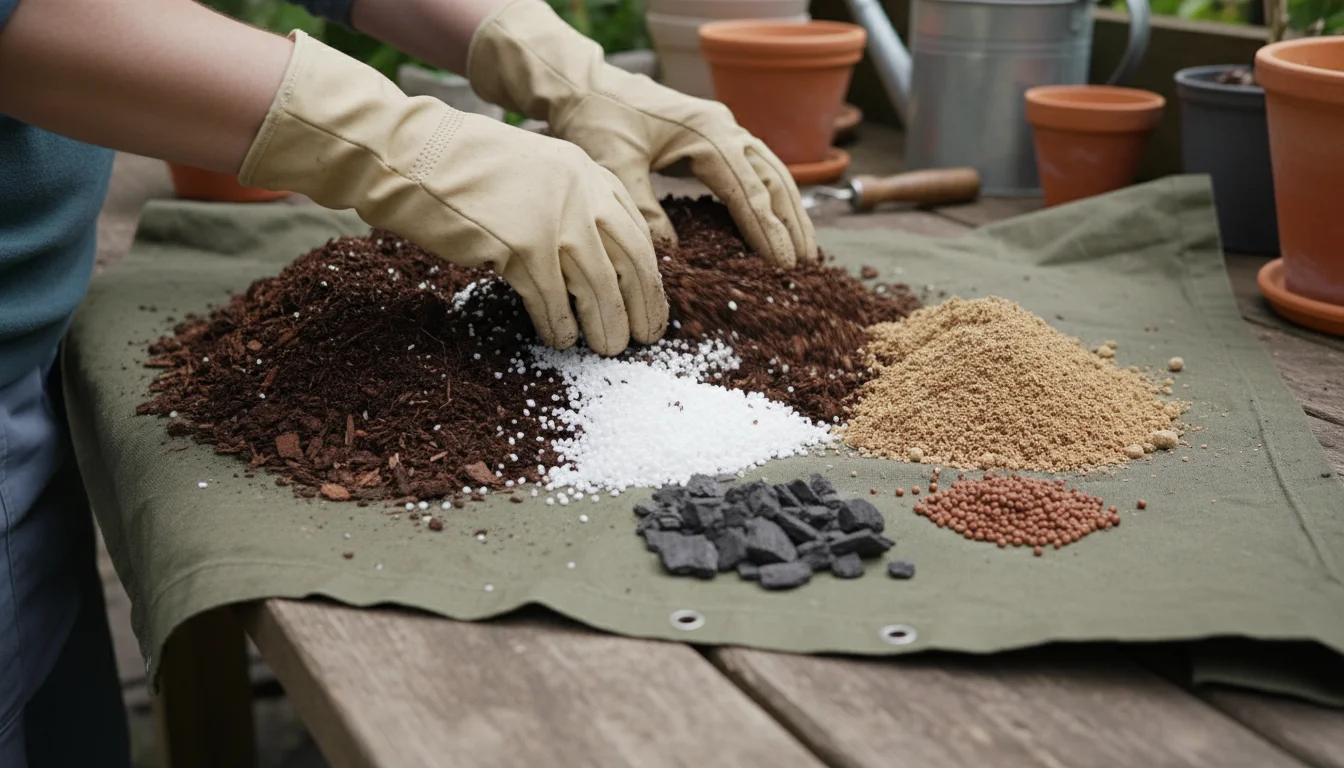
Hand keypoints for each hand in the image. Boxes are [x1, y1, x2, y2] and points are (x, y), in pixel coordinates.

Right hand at [239, 32, 666, 355]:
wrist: (410, 154)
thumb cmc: (463, 168)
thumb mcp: (535, 171)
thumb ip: (570, 201)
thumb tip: (597, 257)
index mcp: (587, 173)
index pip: (636, 231)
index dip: (648, 274)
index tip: (650, 302)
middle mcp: (580, 192)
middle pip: (631, 262)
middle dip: (642, 305)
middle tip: (645, 336)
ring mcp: (553, 218)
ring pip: (599, 287)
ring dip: (606, 324)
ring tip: (608, 347)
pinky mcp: (522, 246)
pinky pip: (552, 299)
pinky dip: (560, 325)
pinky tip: (559, 338)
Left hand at [467, 0, 817, 268]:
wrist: (585, 86)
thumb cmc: (597, 120)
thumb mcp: (612, 167)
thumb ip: (642, 209)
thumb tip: (671, 254)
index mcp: (707, 134)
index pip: (748, 190)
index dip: (767, 230)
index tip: (784, 263)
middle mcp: (725, 127)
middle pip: (773, 180)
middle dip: (792, 222)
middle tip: (807, 263)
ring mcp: (724, 129)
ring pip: (771, 172)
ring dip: (790, 209)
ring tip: (806, 247)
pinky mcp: (714, 136)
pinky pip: (755, 168)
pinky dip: (771, 195)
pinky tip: (777, 220)